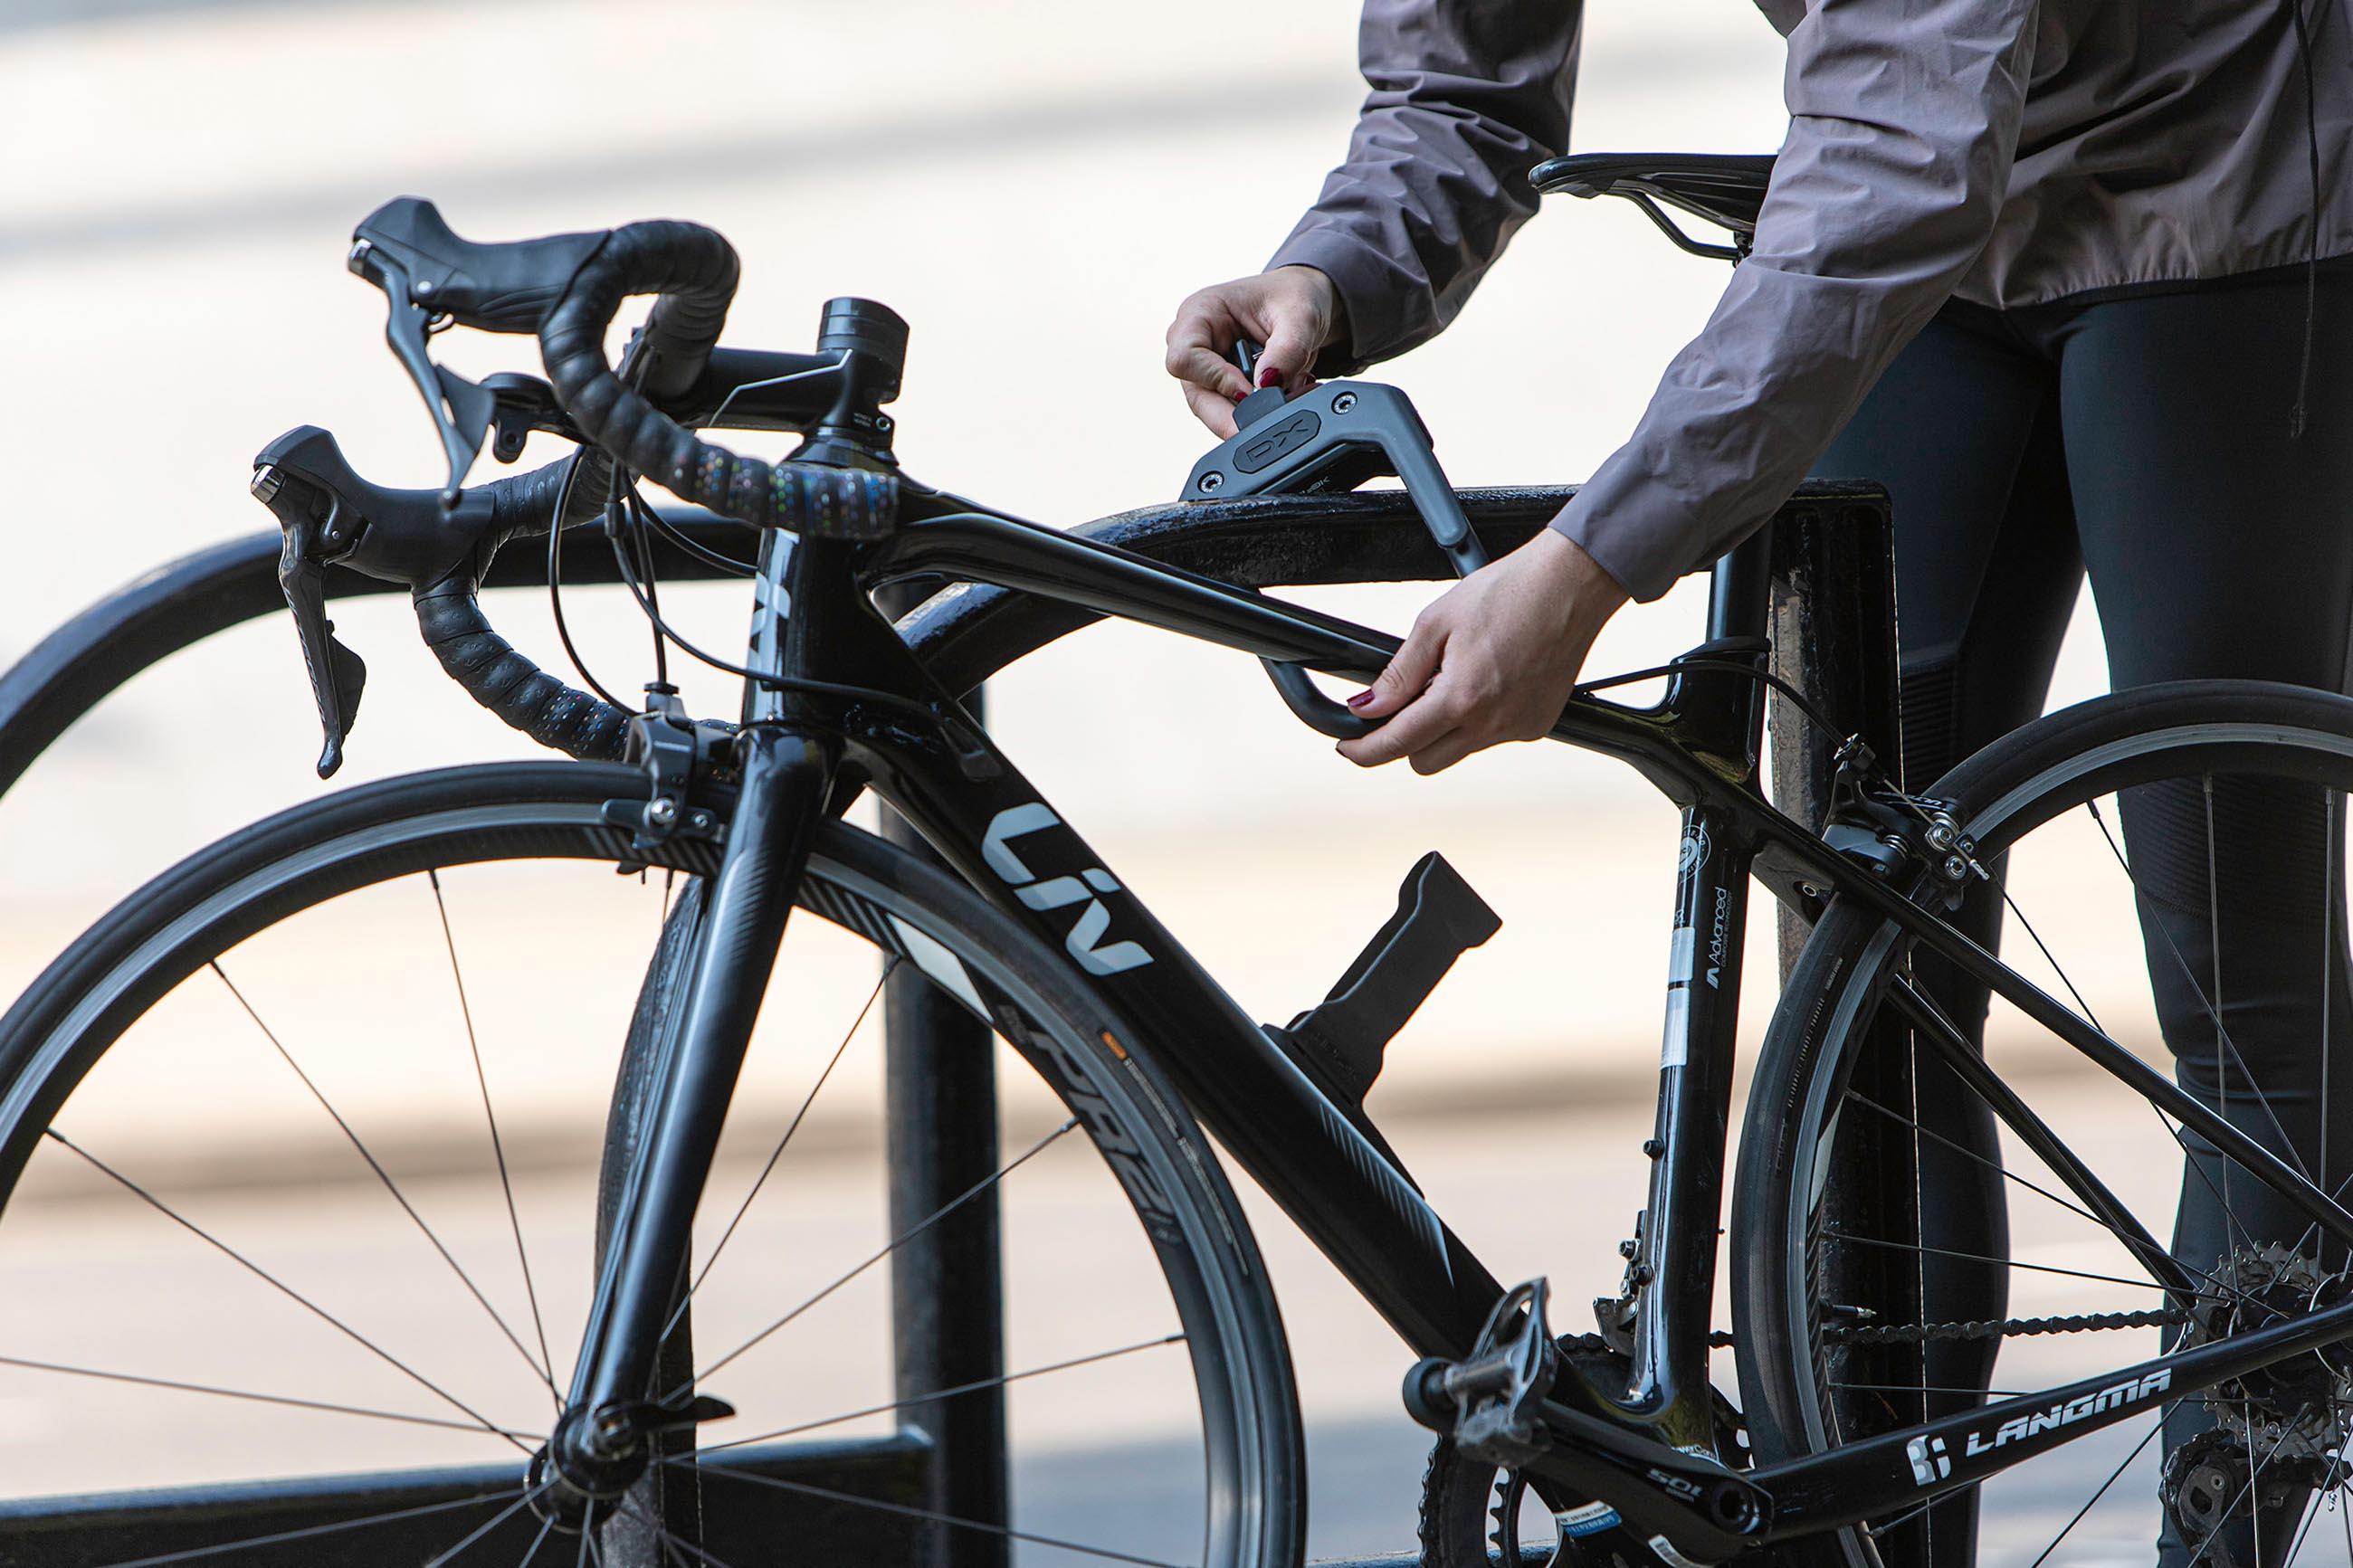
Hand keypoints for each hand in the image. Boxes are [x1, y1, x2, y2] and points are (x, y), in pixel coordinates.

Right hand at [1164, 266, 1346, 437]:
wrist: (1304, 304)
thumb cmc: (1291, 296)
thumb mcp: (1300, 314)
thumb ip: (1287, 350)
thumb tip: (1268, 386)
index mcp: (1199, 313)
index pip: (1184, 358)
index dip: (1217, 380)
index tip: (1252, 389)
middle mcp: (1196, 344)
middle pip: (1198, 397)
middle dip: (1238, 412)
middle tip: (1276, 412)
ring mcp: (1206, 370)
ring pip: (1218, 413)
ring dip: (1256, 414)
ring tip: (1294, 392)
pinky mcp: (1223, 389)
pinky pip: (1236, 415)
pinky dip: (1263, 414)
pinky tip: (1289, 395)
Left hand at [1337, 530, 1629, 773]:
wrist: (1572, 584)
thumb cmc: (1509, 593)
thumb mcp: (1436, 624)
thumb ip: (1399, 674)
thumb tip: (1368, 708)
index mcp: (1461, 698)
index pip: (1399, 743)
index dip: (1365, 750)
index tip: (1349, 747)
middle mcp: (1492, 723)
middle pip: (1426, 761)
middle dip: (1406, 740)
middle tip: (1405, 701)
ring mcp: (1519, 728)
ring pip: (1459, 750)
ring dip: (1445, 727)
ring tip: (1456, 676)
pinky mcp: (1538, 724)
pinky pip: (1492, 737)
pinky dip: (1478, 719)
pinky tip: (1487, 680)